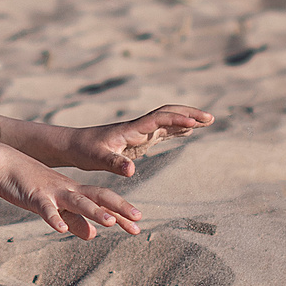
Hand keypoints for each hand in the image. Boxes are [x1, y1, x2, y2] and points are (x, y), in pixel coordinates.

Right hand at [0, 153, 142, 240]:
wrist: (4, 164)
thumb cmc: (31, 185)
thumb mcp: (56, 206)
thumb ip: (74, 220)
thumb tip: (93, 236)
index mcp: (75, 191)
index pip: (104, 201)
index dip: (121, 212)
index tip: (139, 225)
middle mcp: (68, 190)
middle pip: (99, 196)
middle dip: (118, 208)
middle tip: (137, 220)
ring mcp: (52, 192)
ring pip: (77, 201)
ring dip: (93, 212)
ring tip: (109, 224)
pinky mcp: (34, 196)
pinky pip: (45, 209)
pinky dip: (53, 218)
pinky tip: (61, 230)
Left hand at [60, 104, 212, 178]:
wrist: (74, 144)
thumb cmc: (84, 151)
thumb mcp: (97, 159)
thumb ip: (114, 164)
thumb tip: (132, 171)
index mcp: (131, 129)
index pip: (159, 119)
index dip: (177, 120)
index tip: (195, 124)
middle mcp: (139, 127)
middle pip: (168, 114)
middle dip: (190, 114)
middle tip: (211, 117)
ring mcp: (140, 132)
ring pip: (168, 120)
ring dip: (187, 119)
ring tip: (208, 121)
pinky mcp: (139, 139)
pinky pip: (163, 130)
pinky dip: (178, 129)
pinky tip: (188, 131)